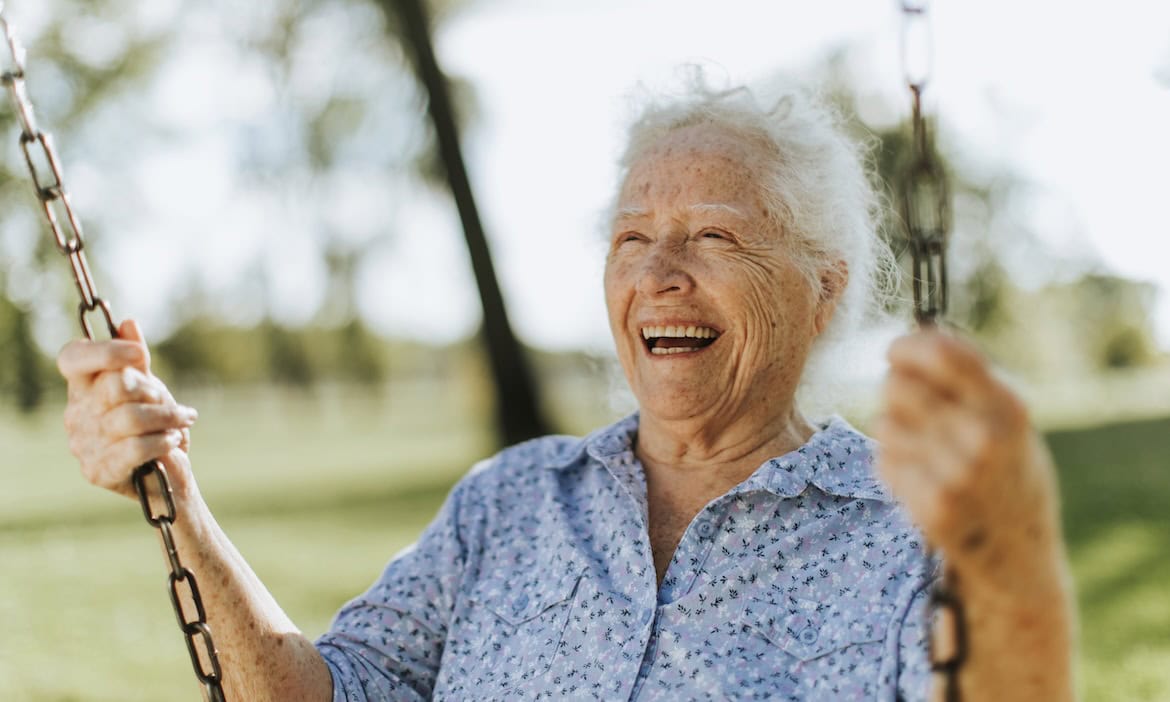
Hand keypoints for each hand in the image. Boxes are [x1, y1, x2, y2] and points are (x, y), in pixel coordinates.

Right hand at [58, 319, 197, 500]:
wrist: (167, 476)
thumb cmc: (155, 428)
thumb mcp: (149, 389)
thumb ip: (136, 359)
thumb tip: (127, 323)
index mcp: (83, 388)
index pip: (73, 358)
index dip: (105, 351)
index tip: (140, 355)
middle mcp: (76, 415)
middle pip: (114, 385)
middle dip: (153, 391)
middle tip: (174, 404)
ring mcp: (83, 445)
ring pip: (130, 417)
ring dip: (167, 417)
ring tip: (184, 420)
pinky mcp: (98, 472)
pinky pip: (135, 448)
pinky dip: (162, 441)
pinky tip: (174, 441)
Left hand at [873, 329, 1064, 596]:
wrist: (1020, 554)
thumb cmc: (1007, 471)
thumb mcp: (1009, 419)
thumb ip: (968, 381)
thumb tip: (915, 339)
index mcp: (1008, 406)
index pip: (942, 354)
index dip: (907, 346)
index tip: (895, 352)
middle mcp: (985, 439)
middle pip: (897, 385)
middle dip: (895, 389)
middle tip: (911, 408)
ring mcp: (958, 477)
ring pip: (884, 424)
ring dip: (894, 431)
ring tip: (925, 451)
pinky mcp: (932, 509)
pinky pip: (883, 462)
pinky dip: (893, 465)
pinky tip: (921, 478)